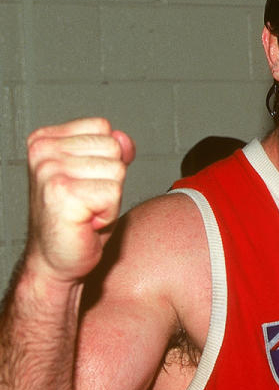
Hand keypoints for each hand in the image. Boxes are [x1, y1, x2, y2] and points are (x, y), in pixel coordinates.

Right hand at [26, 117, 135, 282]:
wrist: (55, 261)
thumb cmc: (76, 220)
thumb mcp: (98, 176)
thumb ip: (112, 152)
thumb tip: (124, 138)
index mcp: (46, 140)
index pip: (103, 128)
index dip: (105, 160)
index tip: (85, 182)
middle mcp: (43, 152)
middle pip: (113, 147)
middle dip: (110, 179)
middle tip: (86, 201)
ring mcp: (50, 171)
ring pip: (117, 170)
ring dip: (109, 197)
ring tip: (86, 211)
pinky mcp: (63, 193)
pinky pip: (114, 192)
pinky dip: (108, 212)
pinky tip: (86, 221)